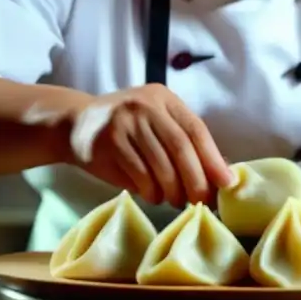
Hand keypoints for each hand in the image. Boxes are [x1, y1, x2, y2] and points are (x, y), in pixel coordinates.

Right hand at [66, 84, 234, 207]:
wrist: (74, 124)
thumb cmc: (125, 129)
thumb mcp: (155, 124)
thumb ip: (184, 143)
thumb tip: (223, 171)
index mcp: (164, 98)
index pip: (196, 129)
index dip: (213, 158)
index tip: (226, 183)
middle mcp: (145, 105)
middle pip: (180, 147)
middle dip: (196, 179)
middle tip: (202, 201)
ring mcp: (125, 122)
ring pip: (160, 164)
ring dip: (173, 190)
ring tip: (177, 201)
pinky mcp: (109, 142)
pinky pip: (139, 174)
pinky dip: (152, 190)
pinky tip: (154, 196)